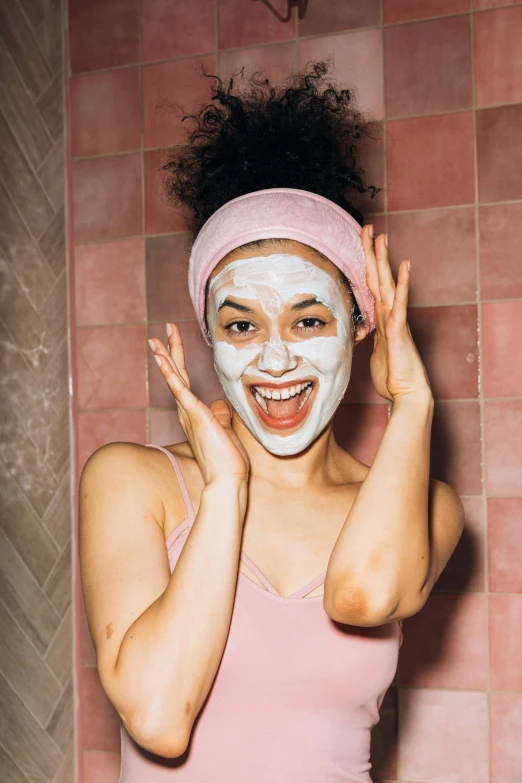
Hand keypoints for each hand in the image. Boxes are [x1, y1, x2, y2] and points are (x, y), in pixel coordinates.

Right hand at [148, 323, 249, 484]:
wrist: (227, 480)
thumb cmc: (226, 461)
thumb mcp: (225, 431)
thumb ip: (220, 416)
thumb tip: (219, 405)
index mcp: (194, 414)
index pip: (184, 382)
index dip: (178, 361)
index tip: (172, 344)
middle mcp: (187, 412)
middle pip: (177, 375)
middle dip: (169, 352)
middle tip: (160, 332)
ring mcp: (189, 413)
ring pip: (175, 379)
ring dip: (165, 357)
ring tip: (155, 340)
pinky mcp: (195, 415)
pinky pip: (180, 390)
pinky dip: (170, 373)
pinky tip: (162, 359)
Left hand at [361, 226, 432, 402]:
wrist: (407, 394)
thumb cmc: (392, 377)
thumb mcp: (375, 353)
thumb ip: (371, 339)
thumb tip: (364, 333)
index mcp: (382, 320)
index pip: (371, 287)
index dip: (365, 265)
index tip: (360, 244)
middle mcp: (390, 315)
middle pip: (378, 278)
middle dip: (372, 253)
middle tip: (368, 228)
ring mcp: (396, 321)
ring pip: (388, 284)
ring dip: (384, 260)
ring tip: (383, 237)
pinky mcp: (399, 330)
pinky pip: (401, 303)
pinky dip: (403, 283)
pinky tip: (405, 265)